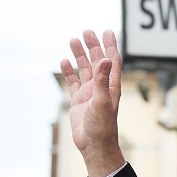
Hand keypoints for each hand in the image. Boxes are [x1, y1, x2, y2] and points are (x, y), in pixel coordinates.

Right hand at [60, 30, 124, 176]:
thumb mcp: (103, 101)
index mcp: (112, 86)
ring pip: (84, 69)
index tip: (107, 31)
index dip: (110, 45)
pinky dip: (69, 72)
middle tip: (86, 32)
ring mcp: (90, 93)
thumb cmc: (102, 126)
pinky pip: (73, 83)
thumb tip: (105, 59)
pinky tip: (64, 62)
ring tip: (73, 40)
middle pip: (98, 61)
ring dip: (80, 55)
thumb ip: (103, 80)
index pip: (112, 61)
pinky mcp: (79, 101)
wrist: (94, 145)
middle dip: (93, 46)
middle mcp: (102, 87)